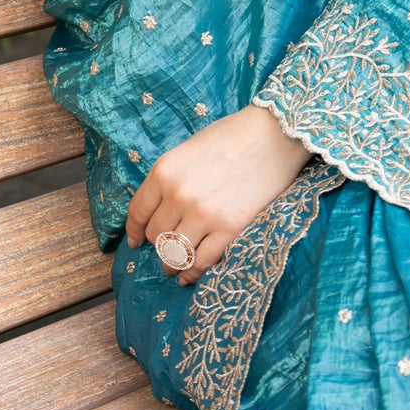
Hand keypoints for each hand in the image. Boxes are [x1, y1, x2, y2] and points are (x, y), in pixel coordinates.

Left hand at [125, 105, 310, 283]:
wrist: (274, 134)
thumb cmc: (232, 136)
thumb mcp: (189, 150)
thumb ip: (171, 178)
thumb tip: (159, 208)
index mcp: (164, 171)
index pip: (138, 212)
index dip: (134, 231)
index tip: (135, 241)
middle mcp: (179, 194)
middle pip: (156, 235)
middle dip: (157, 245)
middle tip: (163, 250)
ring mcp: (204, 214)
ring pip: (175, 253)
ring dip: (172, 264)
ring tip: (173, 268)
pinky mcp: (229, 228)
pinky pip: (202, 261)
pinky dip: (193, 272)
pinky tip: (190, 274)